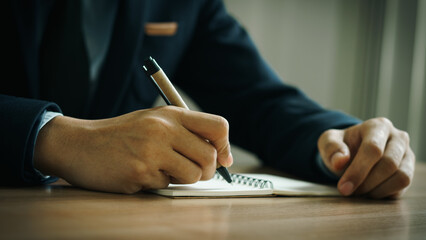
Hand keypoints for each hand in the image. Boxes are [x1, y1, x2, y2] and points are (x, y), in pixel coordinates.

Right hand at [34, 106, 232, 193]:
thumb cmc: (122, 135)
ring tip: (164, 170)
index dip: (225, 146)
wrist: (80, 144)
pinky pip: (166, 186)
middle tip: (195, 172)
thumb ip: (186, 133)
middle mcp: (164, 129)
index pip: (218, 126)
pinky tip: (141, 172)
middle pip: (210, 157)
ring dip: (183, 179)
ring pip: (193, 175)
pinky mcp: (140, 173)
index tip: (222, 158)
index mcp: (171, 114)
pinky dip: (158, 183)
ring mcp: (152, 151)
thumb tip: (221, 155)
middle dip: (207, 171)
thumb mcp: (154, 121)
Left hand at [317, 117, 414, 198]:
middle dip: (366, 182)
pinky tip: (369, 191)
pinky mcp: (409, 171)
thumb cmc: (341, 146)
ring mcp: (407, 154)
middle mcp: (398, 138)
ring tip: (359, 190)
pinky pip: (402, 187)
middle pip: (389, 164)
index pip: (373, 148)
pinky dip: (384, 194)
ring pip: (401, 177)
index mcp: (378, 126)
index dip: (358, 171)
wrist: (351, 152)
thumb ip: (331, 148)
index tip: (343, 187)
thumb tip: (340, 161)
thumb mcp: (328, 142)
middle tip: (348, 191)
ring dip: (377, 190)